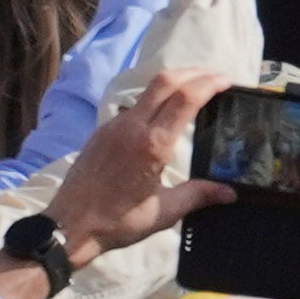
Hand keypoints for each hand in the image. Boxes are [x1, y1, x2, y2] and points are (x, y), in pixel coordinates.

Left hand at [49, 65, 233, 262]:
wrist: (69, 225)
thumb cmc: (117, 222)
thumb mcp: (163, 213)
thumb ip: (197, 196)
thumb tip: (230, 193)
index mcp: (153, 145)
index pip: (185, 99)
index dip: (209, 84)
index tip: (227, 82)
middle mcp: (133, 126)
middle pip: (166, 81)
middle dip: (194, 73)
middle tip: (215, 78)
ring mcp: (114, 125)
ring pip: (148, 90)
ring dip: (174, 83)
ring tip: (193, 90)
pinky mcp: (102, 130)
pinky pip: (133, 105)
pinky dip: (155, 99)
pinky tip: (163, 114)